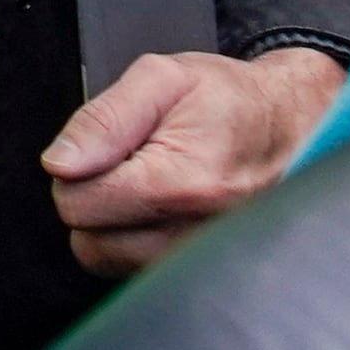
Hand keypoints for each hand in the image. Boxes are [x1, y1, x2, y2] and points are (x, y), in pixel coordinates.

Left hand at [42, 46, 346, 273]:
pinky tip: (155, 207)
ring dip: (111, 226)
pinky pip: (140, 271)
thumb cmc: (228, 98)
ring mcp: (206, 257)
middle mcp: (197, 232)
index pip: (80, 204)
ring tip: (141, 183)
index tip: (101, 149)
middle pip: (91, 243)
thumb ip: (103, 119)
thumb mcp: (160, 78)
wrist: (290, 123)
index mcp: (182, 182)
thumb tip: (59, 163)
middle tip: (121, 165)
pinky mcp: (209, 269)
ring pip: (112, 263)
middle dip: (90, 201)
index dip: (73, 170)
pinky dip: (134, 242)